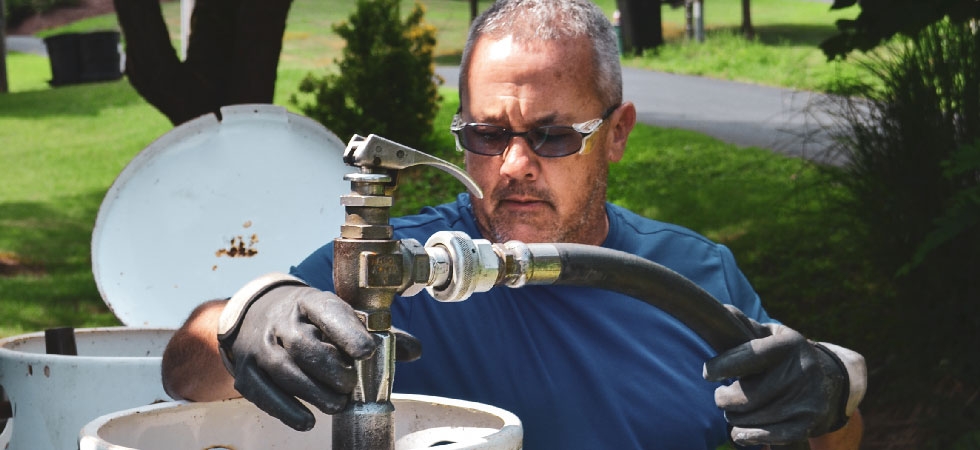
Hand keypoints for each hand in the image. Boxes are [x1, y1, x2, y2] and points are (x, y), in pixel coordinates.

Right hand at [220, 285, 420, 430]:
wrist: (258, 314)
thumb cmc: (311, 321)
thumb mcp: (340, 316)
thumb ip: (377, 334)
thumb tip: (415, 351)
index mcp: (310, 302)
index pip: (328, 312)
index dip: (348, 332)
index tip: (367, 351)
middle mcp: (282, 322)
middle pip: (304, 346)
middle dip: (331, 371)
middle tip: (349, 386)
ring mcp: (261, 347)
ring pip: (285, 371)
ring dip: (314, 393)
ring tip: (337, 405)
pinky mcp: (247, 372)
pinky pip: (264, 394)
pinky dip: (287, 411)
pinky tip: (307, 421)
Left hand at [703, 305, 848, 445]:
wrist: (836, 380)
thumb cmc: (789, 355)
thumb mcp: (773, 335)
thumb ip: (746, 327)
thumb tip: (722, 312)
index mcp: (789, 344)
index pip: (751, 355)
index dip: (724, 365)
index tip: (707, 372)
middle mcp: (801, 371)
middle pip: (747, 395)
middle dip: (724, 398)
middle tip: (720, 396)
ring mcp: (807, 399)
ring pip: (752, 417)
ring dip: (734, 417)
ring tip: (732, 410)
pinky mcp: (809, 423)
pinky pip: (769, 435)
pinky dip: (747, 435)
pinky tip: (738, 432)